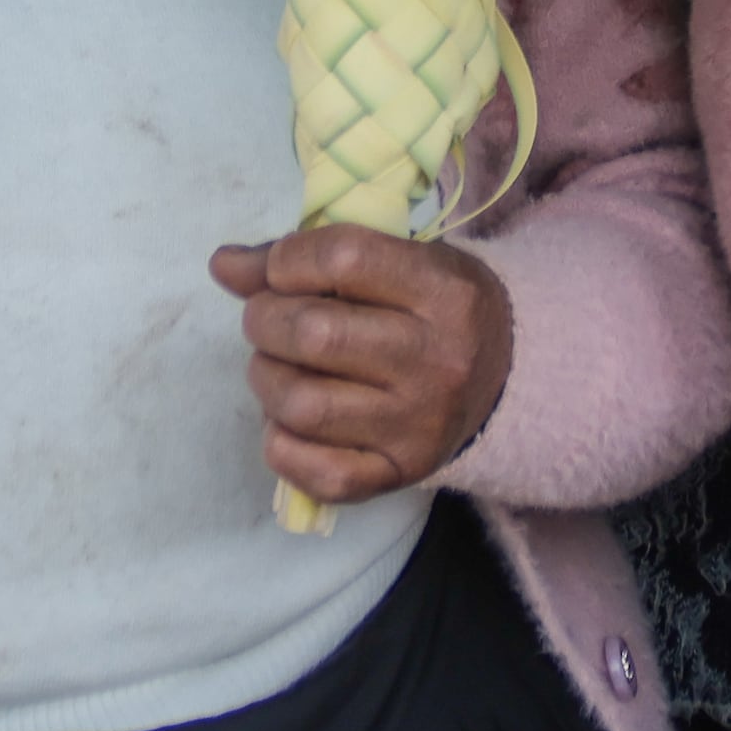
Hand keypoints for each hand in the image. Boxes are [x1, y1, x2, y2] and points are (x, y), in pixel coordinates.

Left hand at [212, 225, 515, 508]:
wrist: (506, 377)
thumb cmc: (434, 308)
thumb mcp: (397, 262)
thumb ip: (310, 256)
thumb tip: (225, 265)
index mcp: (443, 291)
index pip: (342, 257)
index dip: (286, 260)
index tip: (281, 271)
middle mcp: (437, 360)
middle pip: (312, 334)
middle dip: (264, 320)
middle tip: (269, 320)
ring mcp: (419, 425)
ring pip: (301, 404)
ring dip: (266, 379)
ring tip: (279, 367)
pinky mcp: (401, 473)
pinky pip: (315, 472)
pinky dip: (282, 444)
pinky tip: (291, 420)